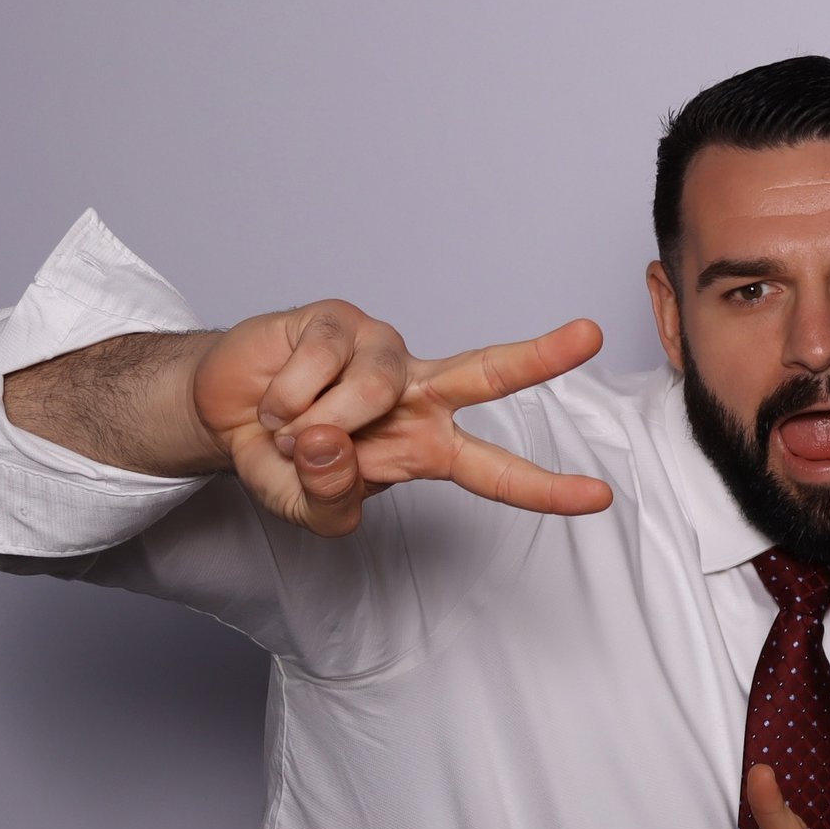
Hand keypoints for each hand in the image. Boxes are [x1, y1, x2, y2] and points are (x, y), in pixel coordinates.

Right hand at [194, 301, 613, 534]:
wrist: (228, 414)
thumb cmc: (285, 459)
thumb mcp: (309, 508)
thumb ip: (330, 498)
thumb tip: (332, 443)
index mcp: (429, 447)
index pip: (497, 474)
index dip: (547, 490)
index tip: (601, 497)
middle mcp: (420, 393)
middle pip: (487, 373)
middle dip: (541, 356)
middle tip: (592, 335)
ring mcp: (383, 352)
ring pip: (371, 391)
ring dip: (316, 424)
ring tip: (291, 430)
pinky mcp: (339, 320)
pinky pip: (320, 367)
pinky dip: (288, 398)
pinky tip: (278, 399)